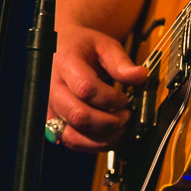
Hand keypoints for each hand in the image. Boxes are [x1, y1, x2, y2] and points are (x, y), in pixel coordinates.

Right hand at [47, 24, 147, 151]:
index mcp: (65, 64)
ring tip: (120, 128)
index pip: (86, 88)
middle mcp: (51, 88)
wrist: (60, 50)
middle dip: (109, 122)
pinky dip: (93, 144)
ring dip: (102, 139)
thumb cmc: (82, 47)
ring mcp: (50, 108)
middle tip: (126, 116)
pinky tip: (108, 135)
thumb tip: (140, 76)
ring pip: (73, 135)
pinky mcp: (52, 122)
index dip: (111, 99)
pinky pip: (71, 142)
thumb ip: (121, 62)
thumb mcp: (104, 46)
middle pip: (79, 115)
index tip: (125, 99)